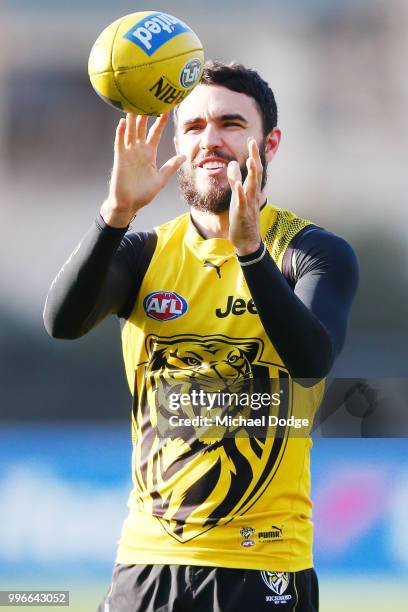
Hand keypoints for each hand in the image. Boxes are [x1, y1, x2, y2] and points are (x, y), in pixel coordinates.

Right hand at [101, 113, 185, 227]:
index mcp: (148, 154)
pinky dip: (120, 133)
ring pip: (130, 132)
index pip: (154, 134)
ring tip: (134, 105)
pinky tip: (122, 122)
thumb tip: (185, 156)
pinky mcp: (120, 159)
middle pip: (141, 129)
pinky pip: (119, 143)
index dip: (159, 123)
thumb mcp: (161, 178)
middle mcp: (138, 151)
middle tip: (147, 99)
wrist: (129, 204)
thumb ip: (171, 166)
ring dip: (131, 120)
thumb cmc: (144, 193)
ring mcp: (128, 154)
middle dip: (144, 115)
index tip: (165, 110)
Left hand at [227, 138, 262, 254]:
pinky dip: (240, 194)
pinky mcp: (241, 213)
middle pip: (255, 173)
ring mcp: (248, 204)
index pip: (254, 169)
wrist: (246, 240)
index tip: (251, 140)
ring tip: (250, 160)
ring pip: (251, 186)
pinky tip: (238, 186)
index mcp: (251, 190)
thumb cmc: (242, 218)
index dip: (253, 154)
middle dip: (254, 157)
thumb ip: (235, 180)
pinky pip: (241, 202)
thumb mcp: (238, 196)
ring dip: (251, 173)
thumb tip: (231, 164)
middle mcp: (252, 195)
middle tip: (253, 142)